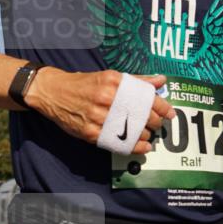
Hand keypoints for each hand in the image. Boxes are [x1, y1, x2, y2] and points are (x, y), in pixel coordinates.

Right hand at [26, 69, 175, 154]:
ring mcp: (97, 117)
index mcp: (114, 82)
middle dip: (154, 123)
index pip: (146, 97)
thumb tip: (161, 80)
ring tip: (147, 135)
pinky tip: (141, 147)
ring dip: (144, 136)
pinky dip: (133, 147)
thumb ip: (136, 80)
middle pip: (141, 115)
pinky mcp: (89, 132)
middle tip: (156, 125)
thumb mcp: (109, 76)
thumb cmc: (83, 84)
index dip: (162, 107)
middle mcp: (107, 98)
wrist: (52, 92)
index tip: (170, 113)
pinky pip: (117, 143)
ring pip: (131, 131)